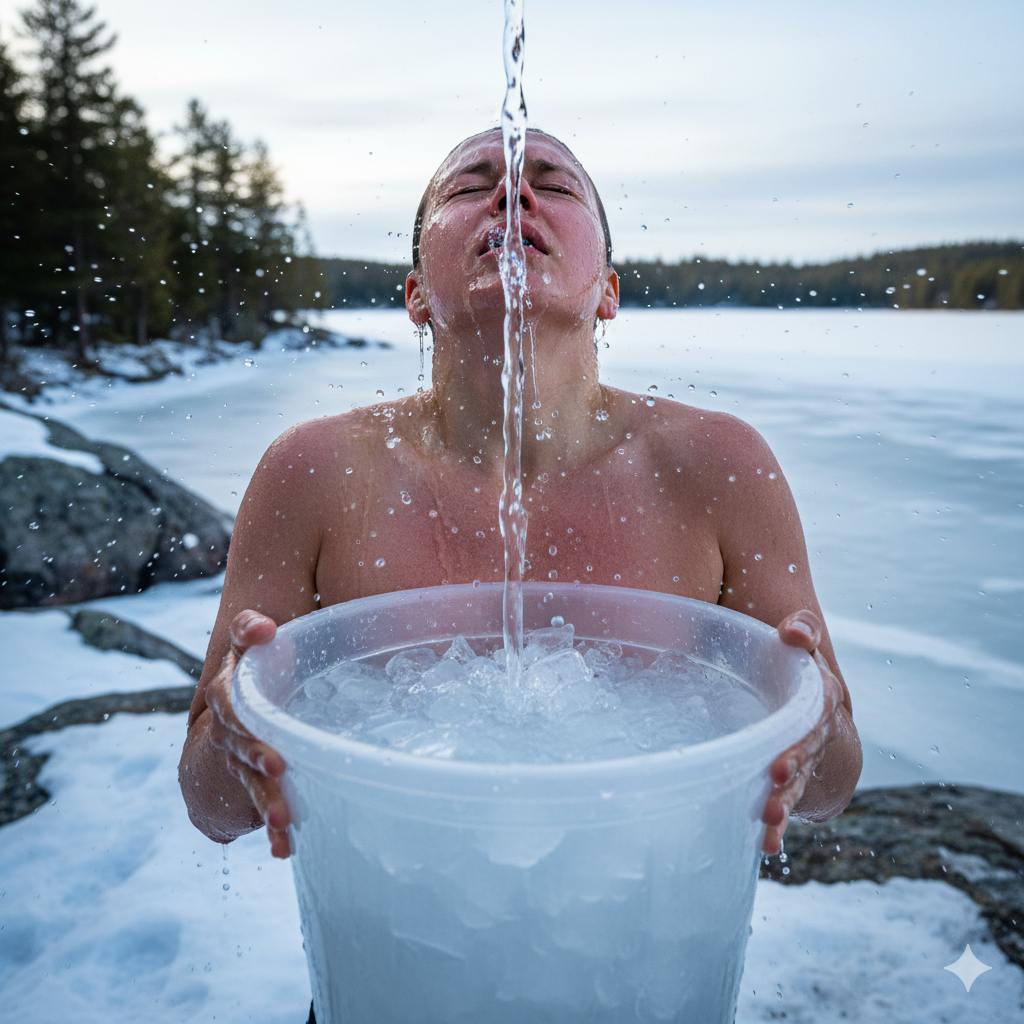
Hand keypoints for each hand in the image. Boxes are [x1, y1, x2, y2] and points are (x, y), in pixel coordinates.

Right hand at [205, 609, 292, 857]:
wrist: (228, 719)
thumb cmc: (250, 670)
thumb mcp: (245, 648)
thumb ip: (250, 631)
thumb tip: (264, 626)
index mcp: (229, 694)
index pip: (229, 696)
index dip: (243, 700)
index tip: (267, 701)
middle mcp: (230, 730)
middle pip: (241, 744)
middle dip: (257, 756)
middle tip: (277, 765)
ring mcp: (241, 761)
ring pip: (252, 782)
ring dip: (266, 800)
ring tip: (281, 818)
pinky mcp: (257, 785)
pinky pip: (264, 808)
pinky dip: (274, 831)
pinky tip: (284, 848)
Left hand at [761, 609, 843, 855]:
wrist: (809, 703)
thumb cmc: (796, 665)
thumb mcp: (803, 644)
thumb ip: (803, 631)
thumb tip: (793, 632)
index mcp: (819, 697)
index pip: (816, 716)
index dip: (801, 739)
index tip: (780, 762)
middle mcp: (815, 731)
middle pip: (807, 754)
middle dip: (793, 773)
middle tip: (774, 790)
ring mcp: (804, 758)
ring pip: (798, 784)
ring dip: (785, 803)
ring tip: (769, 821)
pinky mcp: (789, 779)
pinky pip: (785, 802)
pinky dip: (777, 825)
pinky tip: (766, 843)